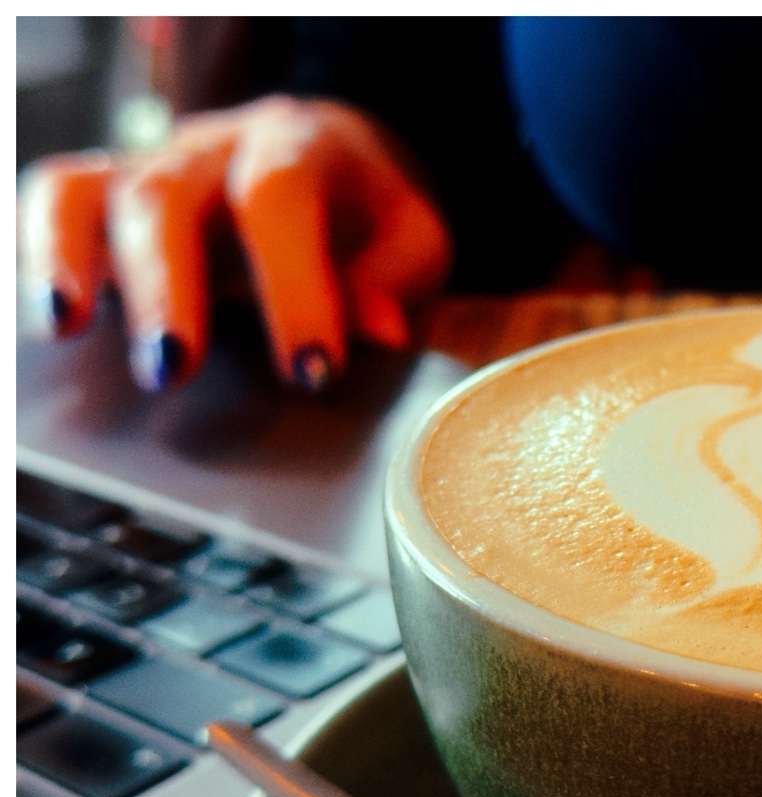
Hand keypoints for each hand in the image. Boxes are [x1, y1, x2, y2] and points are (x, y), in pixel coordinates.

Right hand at [18, 95, 453, 391]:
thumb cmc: (371, 220)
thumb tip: (377, 330)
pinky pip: (55, 201)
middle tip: (173, 370)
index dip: (291, 285)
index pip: (281, 199)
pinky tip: (50, 318)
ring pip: (91, 192)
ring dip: (71, 260)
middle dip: (166, 287)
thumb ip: (398, 279)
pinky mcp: (111, 196)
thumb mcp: (413, 242)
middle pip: (167, 196)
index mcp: (300, 148)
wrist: (337, 167)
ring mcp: (154, 167)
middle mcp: (215, 148)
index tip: (311, 373)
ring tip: (67, 327)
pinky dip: (38, 251)